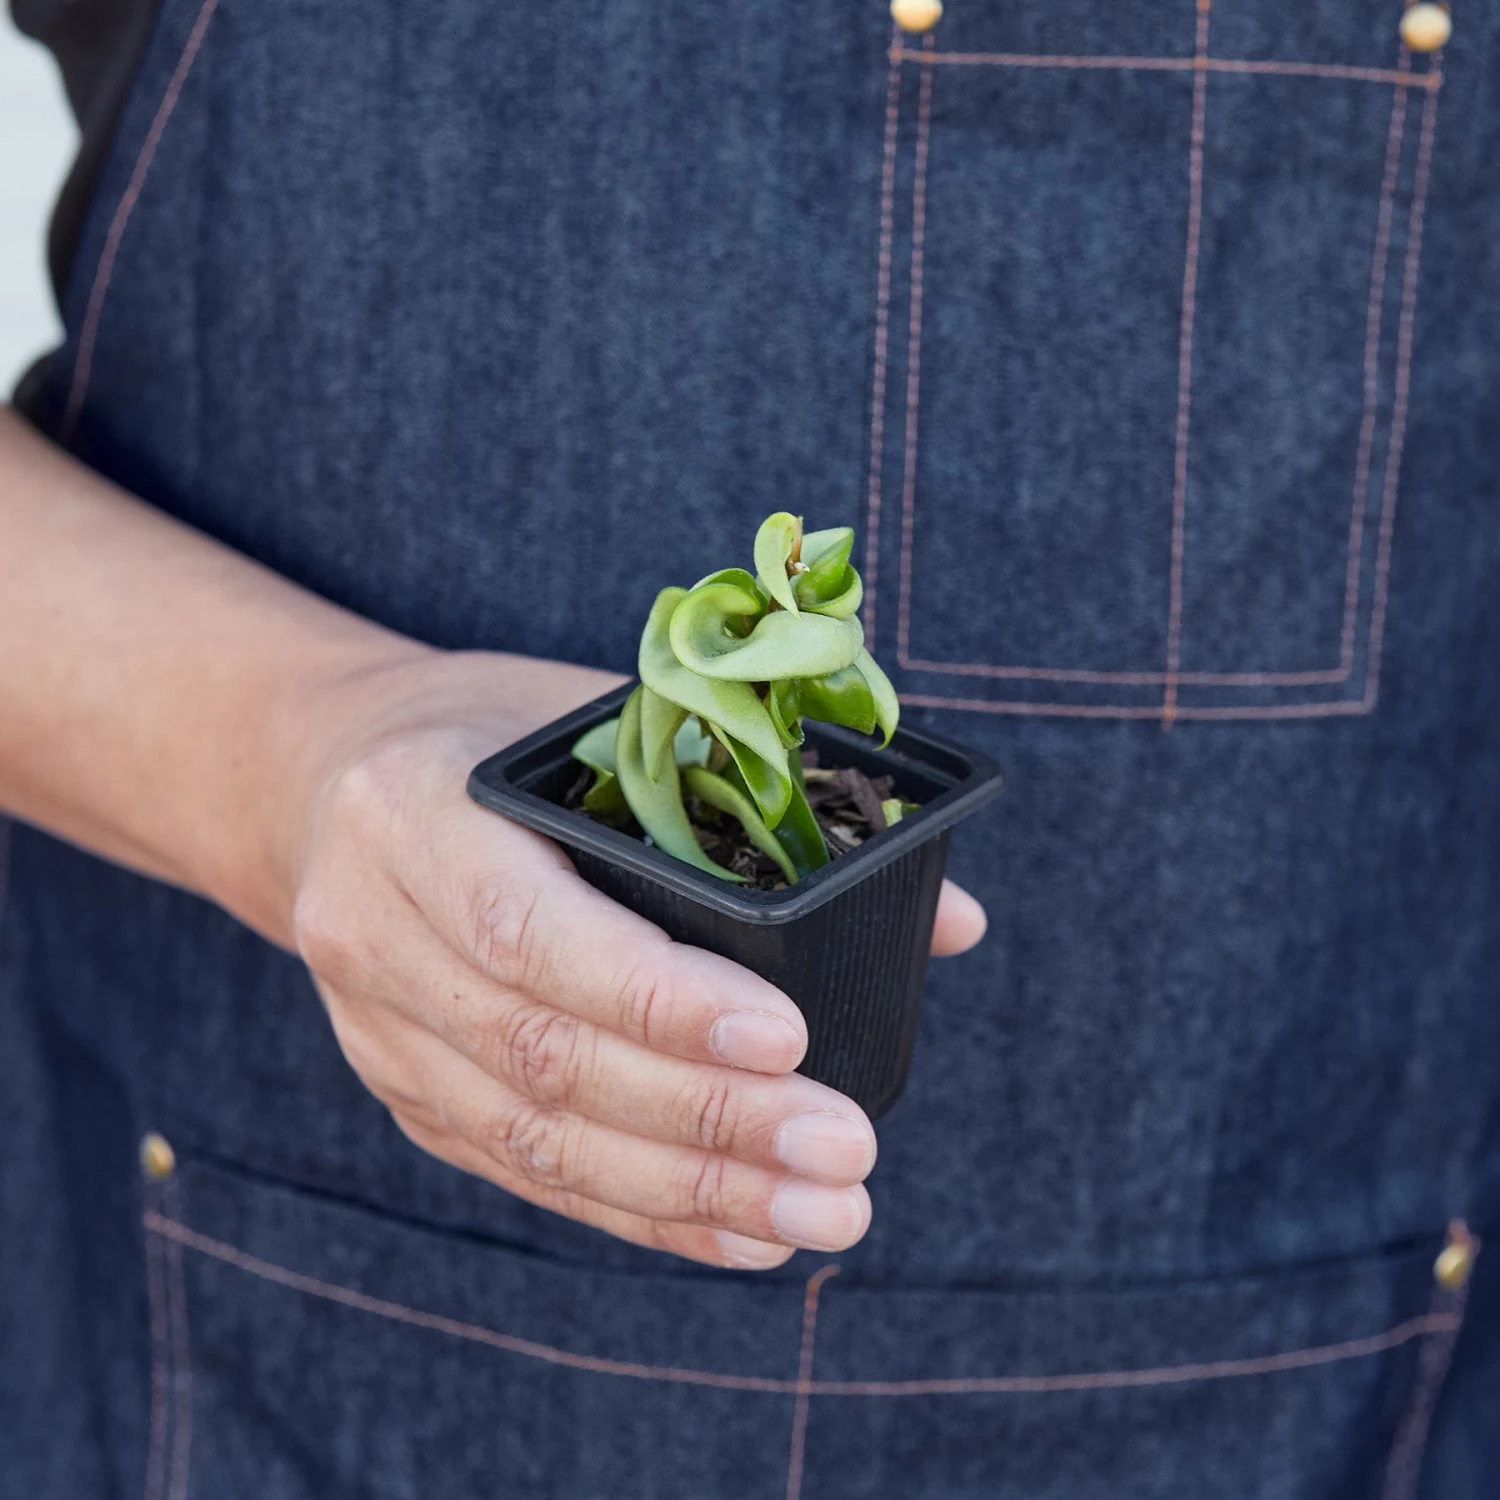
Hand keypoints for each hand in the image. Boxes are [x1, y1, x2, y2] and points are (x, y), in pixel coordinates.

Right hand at [288, 650, 985, 1268]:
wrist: (318, 780)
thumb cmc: (486, 733)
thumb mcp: (596, 718)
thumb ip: (755, 804)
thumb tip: (952, 919)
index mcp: (411, 814)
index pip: (528, 928)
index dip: (657, 996)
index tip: (789, 1041)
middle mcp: (372, 933)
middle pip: (543, 1057)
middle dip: (704, 1122)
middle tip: (843, 1156)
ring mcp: (378, 1030)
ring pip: (536, 1140)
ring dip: (688, 1193)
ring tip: (822, 1214)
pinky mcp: (407, 1093)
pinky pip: (525, 1172)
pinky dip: (640, 1215)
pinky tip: (741, 1235)